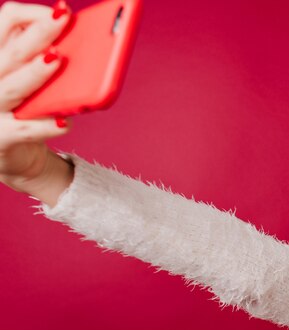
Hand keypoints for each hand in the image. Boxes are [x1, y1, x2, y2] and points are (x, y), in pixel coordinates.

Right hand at [0, 1, 71, 189]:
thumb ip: (43, 60)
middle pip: (12, 50)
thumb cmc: (27, 109)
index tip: (62, 12)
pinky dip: (46, 126)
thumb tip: (79, 41)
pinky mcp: (2, 138)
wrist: (14, 154)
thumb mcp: (32, 79)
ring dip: (36, 73)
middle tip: (64, 19)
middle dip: (39, 33)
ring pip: (13, 87)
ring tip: (56, 60)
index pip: (5, 21)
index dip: (32, 14)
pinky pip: (25, 130)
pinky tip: (66, 123)